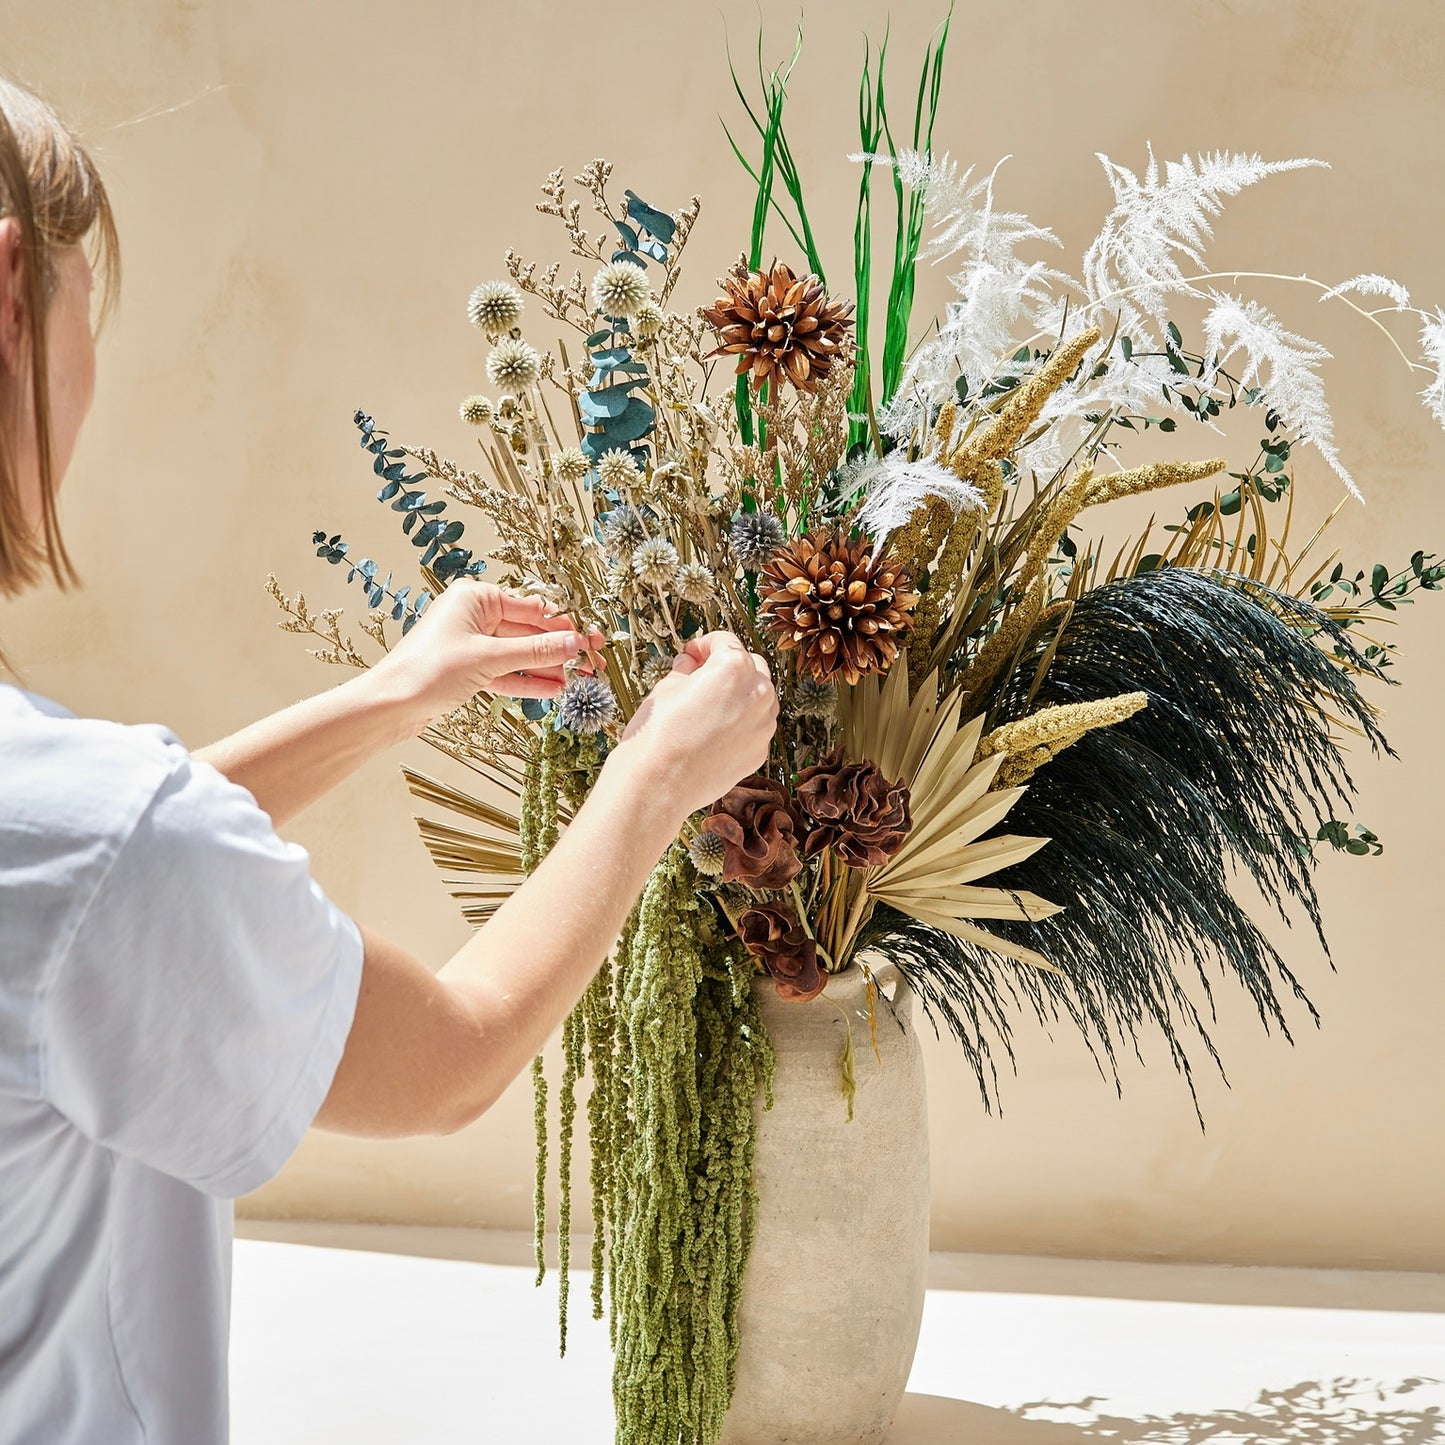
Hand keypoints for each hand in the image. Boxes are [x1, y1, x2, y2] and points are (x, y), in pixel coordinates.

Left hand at [369, 580, 606, 733]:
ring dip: (548, 669)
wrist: (390, 705)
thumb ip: (536, 651)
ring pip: (519, 655)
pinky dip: (528, 682)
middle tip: (593, 662)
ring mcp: (470, 644)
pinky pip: (505, 673)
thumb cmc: (429, 670)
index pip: (532, 608)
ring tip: (579, 681)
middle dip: (560, 650)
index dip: (564, 626)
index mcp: (475, 598)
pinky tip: (554, 690)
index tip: (591, 639)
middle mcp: (473, 616)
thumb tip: (574, 642)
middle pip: (528, 632)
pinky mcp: (467, 671)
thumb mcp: (490, 658)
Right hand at [617, 632, 777, 816]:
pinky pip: (755, 727)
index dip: (704, 644)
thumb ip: (686, 671)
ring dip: (740, 694)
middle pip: (750, 665)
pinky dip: (741, 722)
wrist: (659, 784)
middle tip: (701, 674)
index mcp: (734, 668)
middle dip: (728, 666)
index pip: (725, 641)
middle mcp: (757, 694)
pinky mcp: (759, 751)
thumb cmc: (658, 735)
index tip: (693, 653)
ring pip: (759, 697)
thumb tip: (690, 665)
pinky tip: (715, 731)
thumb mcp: (666, 688)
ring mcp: (763, 725)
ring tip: (710, 704)